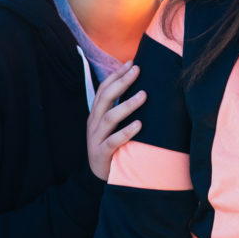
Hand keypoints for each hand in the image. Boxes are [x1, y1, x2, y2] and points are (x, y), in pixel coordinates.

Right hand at [87, 62, 145, 180]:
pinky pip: (113, 141)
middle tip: (138, 70)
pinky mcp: (101, 154)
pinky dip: (126, 132)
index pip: (104, 89)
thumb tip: (142, 87)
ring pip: (110, 117)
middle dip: (122, 82)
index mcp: (96, 114)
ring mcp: (96, 138)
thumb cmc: (112, 146)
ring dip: (127, 105)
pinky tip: (139, 124)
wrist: (98, 175)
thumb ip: (120, 108)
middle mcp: (94, 123)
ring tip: (144, 95)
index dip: (116, 75)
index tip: (131, 62)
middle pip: (105, 98)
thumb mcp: (112, 126)